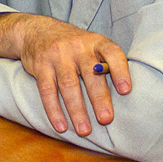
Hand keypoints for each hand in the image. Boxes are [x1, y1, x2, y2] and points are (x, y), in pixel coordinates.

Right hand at [13, 16, 129, 135]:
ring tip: (85, 130)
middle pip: (90, 74)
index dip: (120, 70)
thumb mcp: (91, 45)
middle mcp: (77, 46)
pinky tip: (61, 126)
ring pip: (69, 85)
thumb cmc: (73, 45)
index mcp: (96, 42)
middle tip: (106, 119)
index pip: (112, 53)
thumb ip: (105, 63)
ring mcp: (57, 55)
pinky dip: (54, 110)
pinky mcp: (40, 66)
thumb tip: (126, 95)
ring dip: (77, 110)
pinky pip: (47, 90)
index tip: (126, 90)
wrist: (37, 31)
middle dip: (99, 98)